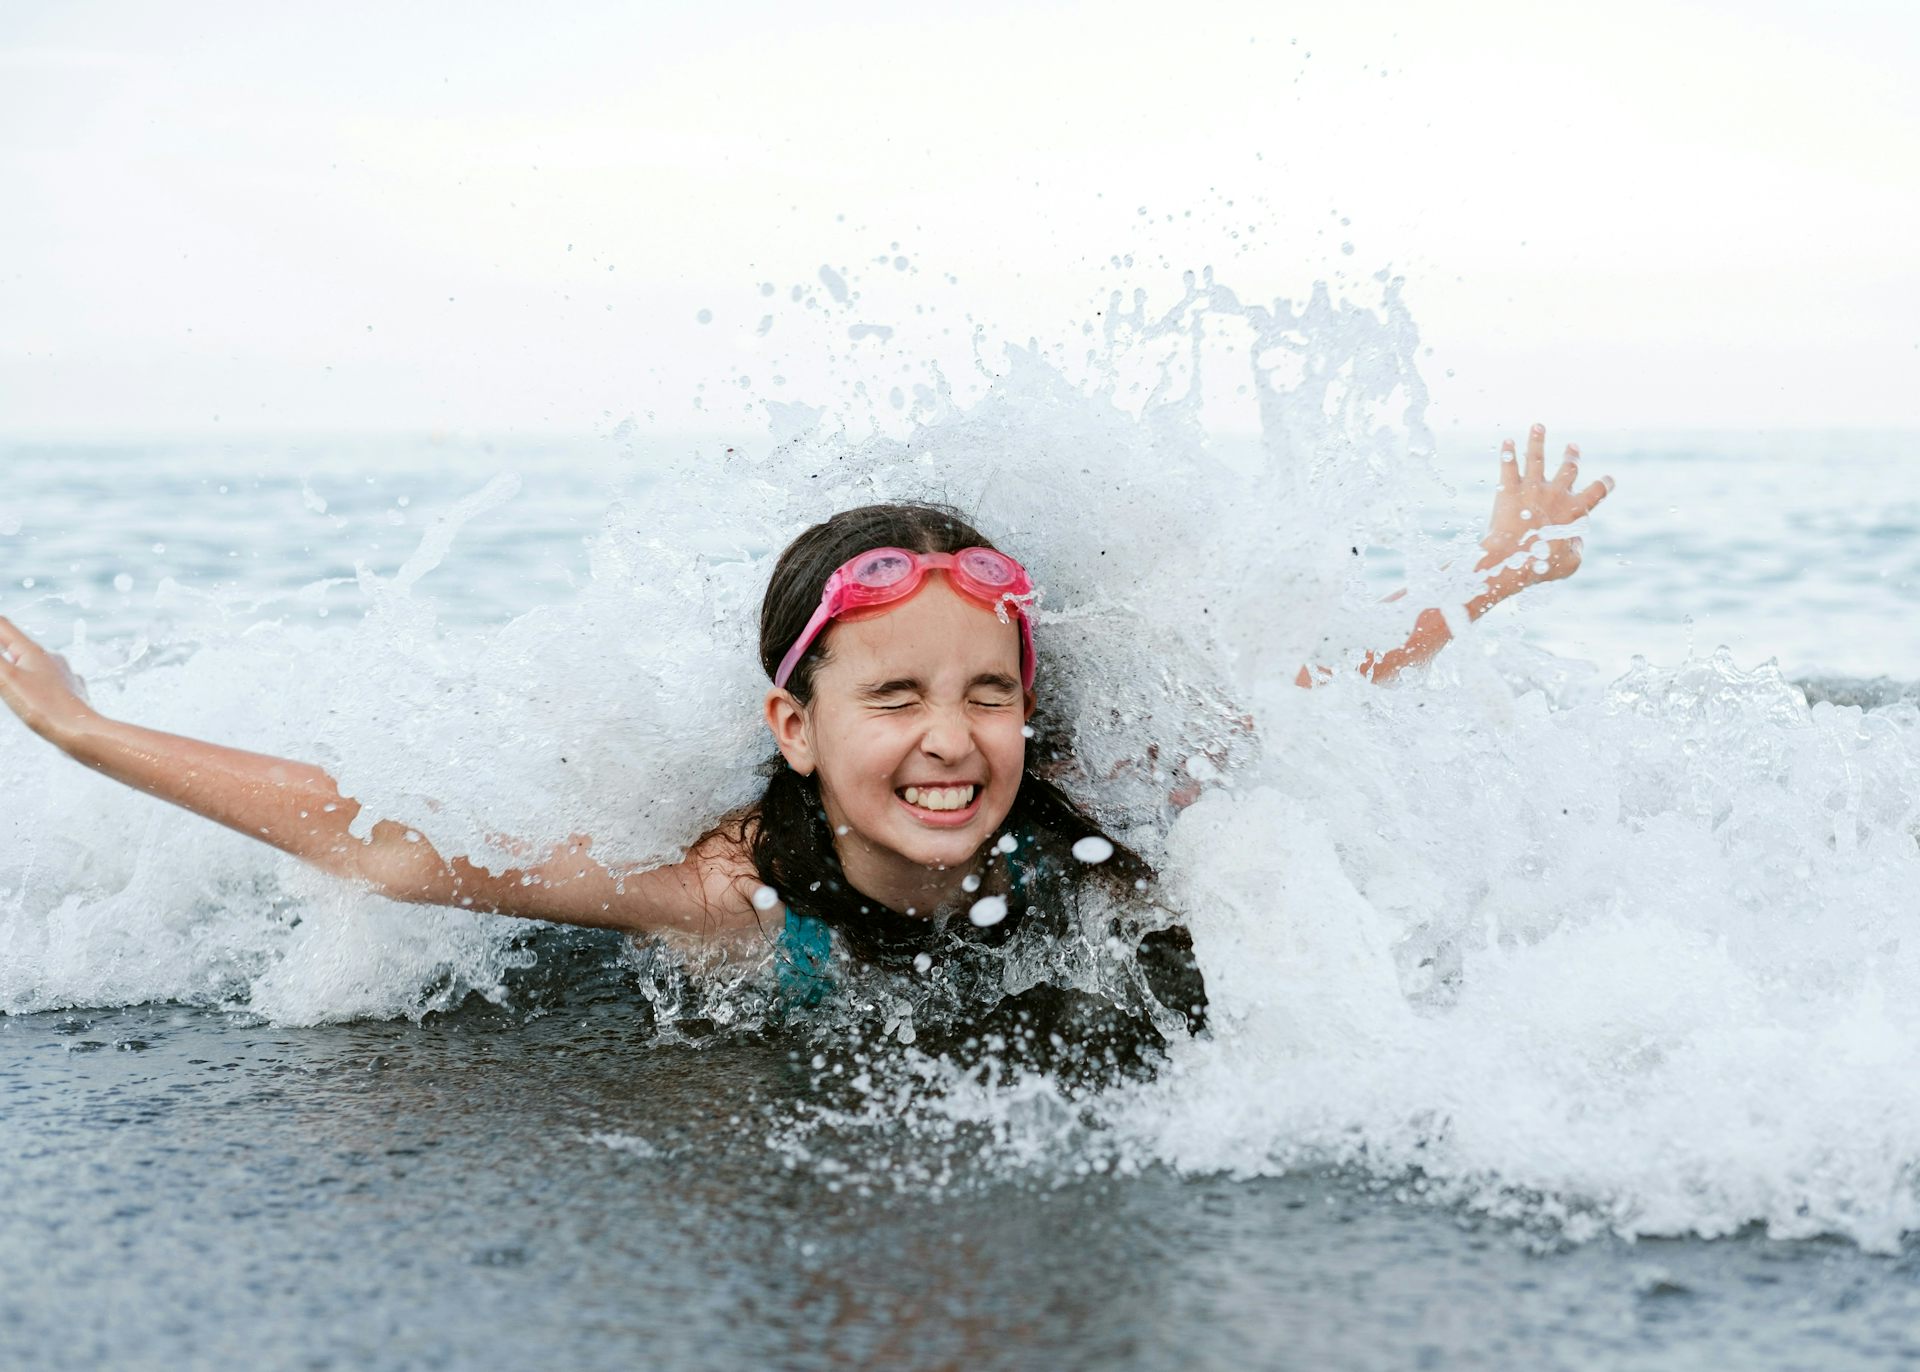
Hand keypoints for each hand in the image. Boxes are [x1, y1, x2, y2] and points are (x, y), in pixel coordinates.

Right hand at [0, 616, 96, 744]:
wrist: (82, 732)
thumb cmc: (46, 708)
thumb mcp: (7, 679)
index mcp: (34, 652)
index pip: (4, 627)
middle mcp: (51, 658)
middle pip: (18, 644)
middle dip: (2, 646)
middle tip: (1, 650)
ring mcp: (62, 675)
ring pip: (32, 663)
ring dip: (16, 664)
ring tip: (8, 676)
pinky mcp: (68, 691)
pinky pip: (45, 680)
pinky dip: (31, 681)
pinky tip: (32, 692)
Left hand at [1478, 423, 1612, 588]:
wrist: (1509, 559)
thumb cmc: (1540, 565)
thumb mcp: (1569, 564)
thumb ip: (1577, 550)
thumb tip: (1576, 540)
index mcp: (1575, 510)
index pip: (1596, 492)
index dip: (1604, 484)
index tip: (1608, 480)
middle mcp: (1556, 493)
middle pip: (1568, 469)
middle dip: (1572, 457)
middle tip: (1573, 447)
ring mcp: (1532, 488)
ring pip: (1536, 457)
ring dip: (1538, 440)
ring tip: (1538, 426)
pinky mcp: (1508, 489)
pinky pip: (1508, 465)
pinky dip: (1508, 452)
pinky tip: (1506, 441)